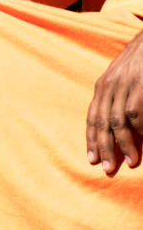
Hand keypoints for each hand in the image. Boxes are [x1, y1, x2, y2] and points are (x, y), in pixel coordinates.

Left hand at [87, 30, 142, 172]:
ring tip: (130, 162)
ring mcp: (125, 84)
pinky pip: (135, 113)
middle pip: (101, 122)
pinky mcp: (140, 84)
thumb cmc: (142, 59)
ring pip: (118, 121)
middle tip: (108, 169)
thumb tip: (121, 125)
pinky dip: (140, 130)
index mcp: (103, 85)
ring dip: (125, 144)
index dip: (91, 139)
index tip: (92, 159)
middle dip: (104, 147)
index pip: (92, 117)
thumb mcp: (124, 77)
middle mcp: (109, 85)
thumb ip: (118, 97)